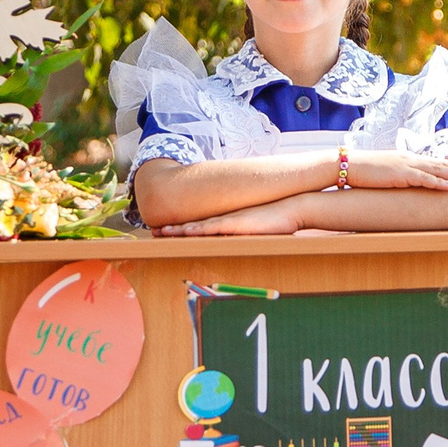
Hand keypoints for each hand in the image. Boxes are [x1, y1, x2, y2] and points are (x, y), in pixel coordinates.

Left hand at [155, 194, 307, 236]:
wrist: (294, 207)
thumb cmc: (279, 220)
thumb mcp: (258, 229)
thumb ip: (246, 234)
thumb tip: (240, 240)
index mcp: (228, 221)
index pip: (200, 225)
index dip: (182, 228)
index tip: (165, 230)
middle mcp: (225, 219)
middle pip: (194, 224)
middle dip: (173, 228)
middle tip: (153, 230)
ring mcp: (230, 220)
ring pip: (198, 226)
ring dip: (179, 229)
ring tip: (160, 232)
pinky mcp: (238, 224)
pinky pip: (213, 228)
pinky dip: (198, 230)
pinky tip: (186, 232)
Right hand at [343, 149, 447, 189]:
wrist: (346, 165)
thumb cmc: (364, 172)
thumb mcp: (387, 172)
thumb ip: (400, 176)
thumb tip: (410, 185)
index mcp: (408, 159)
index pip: (436, 162)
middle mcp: (411, 159)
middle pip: (442, 164)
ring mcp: (406, 166)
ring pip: (437, 170)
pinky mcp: (399, 174)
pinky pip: (422, 179)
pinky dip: (437, 182)